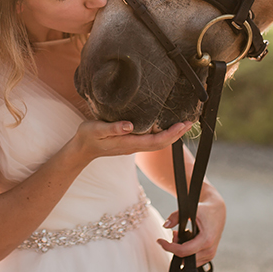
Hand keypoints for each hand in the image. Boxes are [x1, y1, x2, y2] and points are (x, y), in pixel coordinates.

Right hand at [70, 119, 192, 163]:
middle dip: (177, 133)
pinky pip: (152, 140)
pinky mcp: (131, 142)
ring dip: (172, 134)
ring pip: (158, 143)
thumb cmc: (88, 137)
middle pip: (162, 143)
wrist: (82, 149)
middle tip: (191, 122)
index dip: (171, 133)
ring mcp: (133, 145)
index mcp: (129, 143)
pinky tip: (165, 126)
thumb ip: (113, 128)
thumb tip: (130, 125)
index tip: (183, 124)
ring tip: (183, 124)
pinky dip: (163, 134)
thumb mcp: (97, 129)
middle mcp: (134, 146)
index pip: (157, 140)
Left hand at [158, 183, 225, 265]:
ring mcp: (210, 255)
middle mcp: (210, 250)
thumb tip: (165, 226)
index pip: (183, 251)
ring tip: (180, 235)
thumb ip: (175, 216)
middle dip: (174, 248)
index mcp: (206, 239)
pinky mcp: (209, 256)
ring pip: (188, 261)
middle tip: (173, 234)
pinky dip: (186, 252)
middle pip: (184, 258)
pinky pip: (194, 260)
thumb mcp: (190, 210)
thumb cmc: (205, 210)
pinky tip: (186, 240)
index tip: (160, 241)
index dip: (169, 247)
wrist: (218, 212)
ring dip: (180, 250)